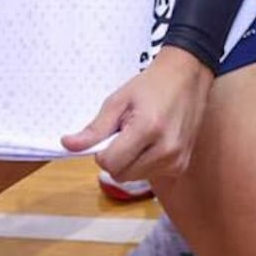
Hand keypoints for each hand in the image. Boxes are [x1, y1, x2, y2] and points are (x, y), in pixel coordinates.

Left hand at [62, 47, 214, 183]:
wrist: (187, 77)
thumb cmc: (152, 85)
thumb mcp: (118, 101)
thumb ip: (94, 129)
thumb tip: (68, 145)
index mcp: (148, 129)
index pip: (109, 163)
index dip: (102, 151)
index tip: (109, 133)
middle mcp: (165, 150)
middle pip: (120, 174)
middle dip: (115, 158)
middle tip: (125, 132)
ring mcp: (176, 161)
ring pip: (133, 178)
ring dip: (129, 162)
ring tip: (140, 135)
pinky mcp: (180, 166)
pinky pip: (149, 176)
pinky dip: (143, 163)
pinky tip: (151, 143)